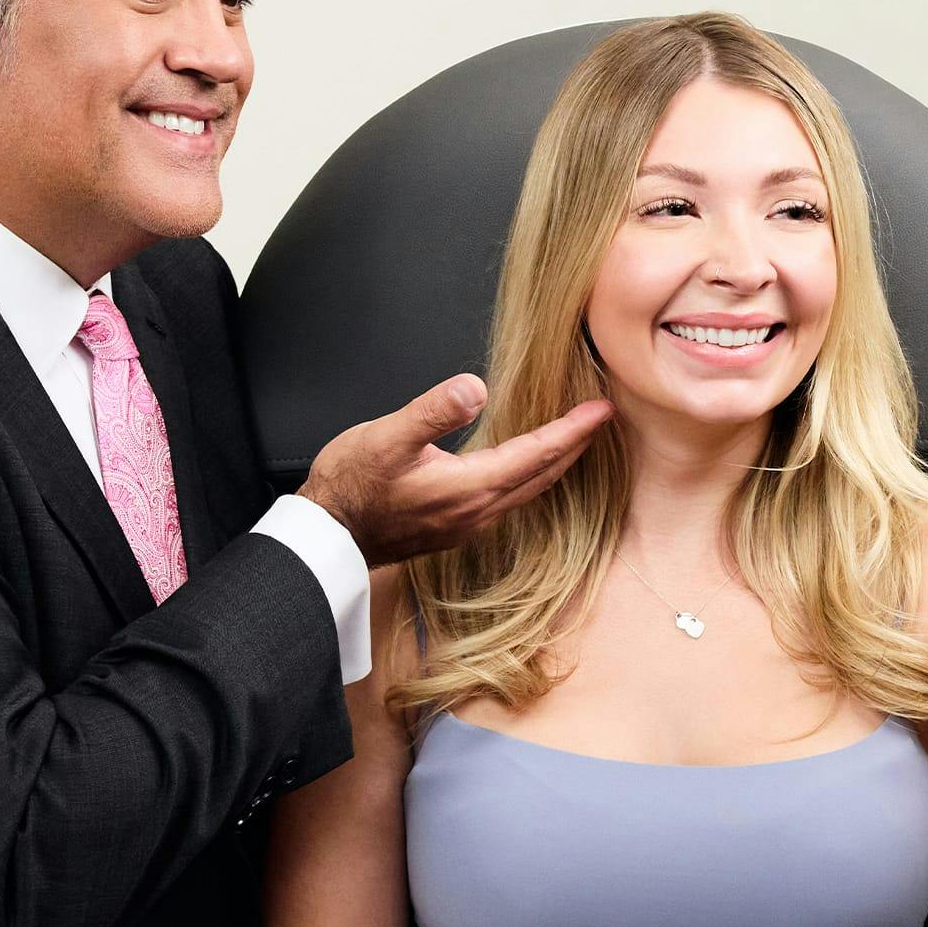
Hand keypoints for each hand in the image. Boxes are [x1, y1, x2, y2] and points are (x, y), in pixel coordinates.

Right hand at [298, 374, 613, 567]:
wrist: (326, 538)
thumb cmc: (350, 487)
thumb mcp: (386, 438)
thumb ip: (433, 412)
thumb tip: (474, 388)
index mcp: (470, 487)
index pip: (537, 454)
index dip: (572, 430)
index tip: (602, 409)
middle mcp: (477, 512)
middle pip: (542, 476)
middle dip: (574, 447)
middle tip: (600, 420)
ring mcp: (466, 524)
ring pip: (527, 491)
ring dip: (554, 465)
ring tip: (573, 441)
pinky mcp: (452, 528)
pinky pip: (507, 500)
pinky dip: (528, 478)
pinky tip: (523, 468)